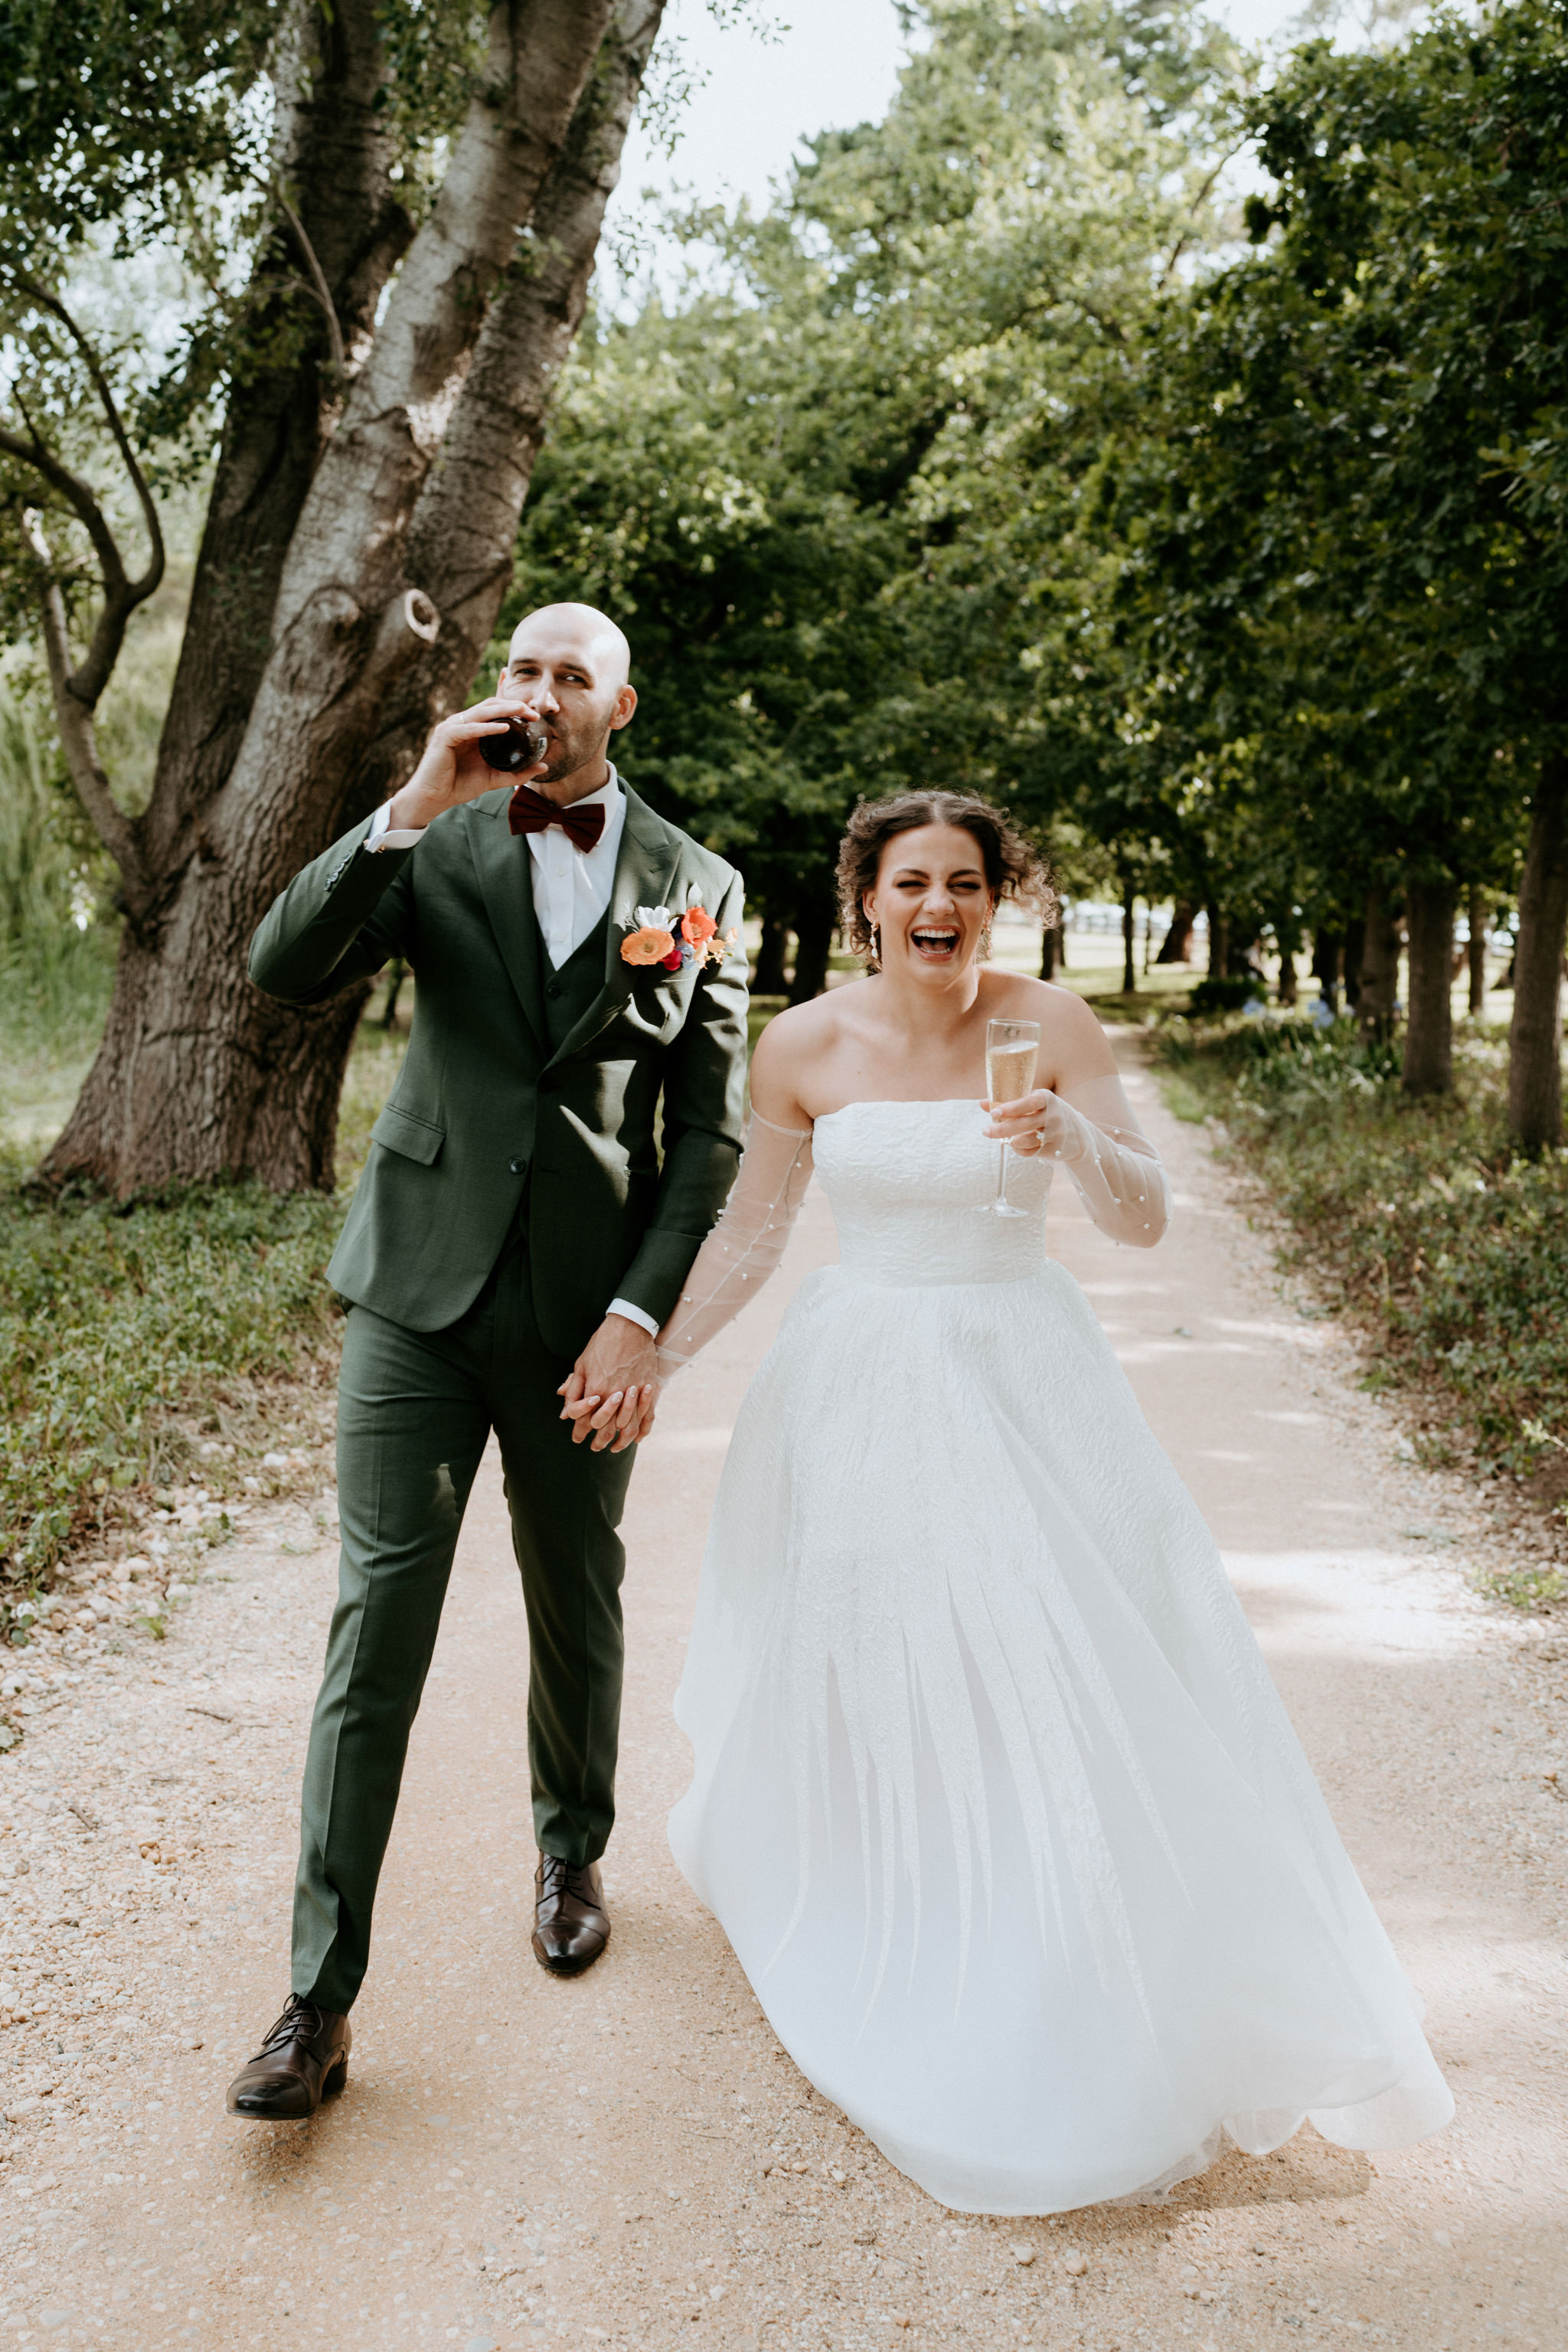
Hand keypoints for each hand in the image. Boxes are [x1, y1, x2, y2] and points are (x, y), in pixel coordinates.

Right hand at [385, 691, 549, 830]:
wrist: (434, 798)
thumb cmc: (459, 785)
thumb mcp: (495, 778)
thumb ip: (517, 773)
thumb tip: (544, 766)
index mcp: (473, 730)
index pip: (494, 709)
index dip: (512, 704)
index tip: (534, 710)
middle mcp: (462, 724)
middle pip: (490, 706)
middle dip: (513, 705)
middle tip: (534, 712)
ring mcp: (452, 727)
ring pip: (481, 712)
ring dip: (504, 710)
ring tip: (523, 712)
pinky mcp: (445, 736)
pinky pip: (470, 728)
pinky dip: (487, 727)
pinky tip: (504, 727)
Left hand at [557, 1315, 660, 1452]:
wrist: (630, 1327)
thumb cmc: (602, 1344)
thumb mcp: (581, 1364)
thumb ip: (573, 1390)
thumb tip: (564, 1413)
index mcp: (595, 1389)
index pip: (584, 1421)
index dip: (579, 1432)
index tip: (577, 1438)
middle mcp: (614, 1396)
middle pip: (605, 1429)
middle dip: (598, 1441)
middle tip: (594, 1447)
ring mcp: (633, 1394)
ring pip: (627, 1428)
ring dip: (619, 1442)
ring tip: (613, 1447)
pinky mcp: (647, 1391)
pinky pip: (646, 1418)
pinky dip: (641, 1432)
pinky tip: (635, 1439)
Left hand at [982, 1087, 1074, 1157]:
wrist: (1081, 1136)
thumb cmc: (1050, 1115)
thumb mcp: (1036, 1105)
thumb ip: (1010, 1104)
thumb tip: (981, 1103)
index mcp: (1048, 1099)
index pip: (1028, 1102)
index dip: (1010, 1108)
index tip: (994, 1112)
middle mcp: (1054, 1115)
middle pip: (1023, 1124)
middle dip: (1001, 1129)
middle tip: (986, 1132)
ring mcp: (1056, 1134)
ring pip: (1025, 1140)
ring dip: (1012, 1141)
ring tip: (1010, 1140)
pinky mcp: (1055, 1150)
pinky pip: (1030, 1152)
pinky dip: (1020, 1150)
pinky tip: (1020, 1146)